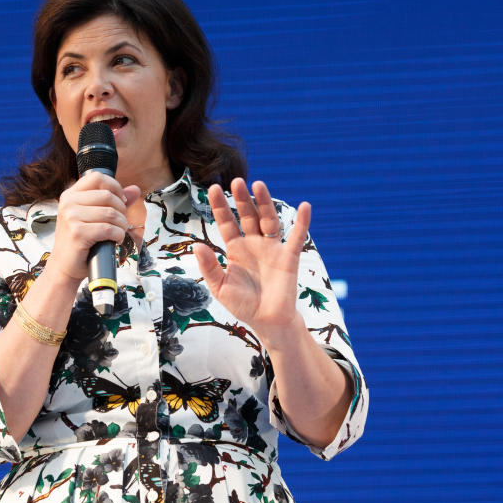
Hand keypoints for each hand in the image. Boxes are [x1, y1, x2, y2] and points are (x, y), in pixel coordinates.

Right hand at [43, 172, 141, 285]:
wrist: (64, 268)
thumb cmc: (80, 243)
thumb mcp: (94, 217)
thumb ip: (114, 202)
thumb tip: (135, 189)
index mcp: (70, 195)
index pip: (97, 177)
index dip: (115, 187)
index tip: (121, 202)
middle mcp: (68, 203)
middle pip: (108, 195)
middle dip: (122, 210)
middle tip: (120, 223)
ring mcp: (71, 217)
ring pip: (111, 213)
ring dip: (121, 225)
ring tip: (118, 233)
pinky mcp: (78, 233)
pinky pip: (109, 229)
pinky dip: (118, 236)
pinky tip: (114, 240)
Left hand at [192, 178, 310, 346]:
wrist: (267, 321)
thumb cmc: (243, 305)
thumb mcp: (220, 287)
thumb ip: (209, 267)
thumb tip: (198, 246)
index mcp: (235, 249)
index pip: (226, 222)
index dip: (220, 206)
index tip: (213, 189)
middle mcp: (254, 243)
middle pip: (247, 215)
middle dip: (242, 199)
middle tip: (237, 181)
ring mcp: (272, 248)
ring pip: (268, 220)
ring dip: (264, 203)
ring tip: (258, 185)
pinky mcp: (288, 257)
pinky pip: (296, 237)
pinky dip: (302, 222)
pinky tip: (305, 207)